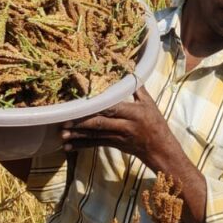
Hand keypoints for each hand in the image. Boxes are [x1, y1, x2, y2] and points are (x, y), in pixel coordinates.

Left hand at [63, 86, 209, 222]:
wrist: (160, 150)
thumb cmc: (156, 124)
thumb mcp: (150, 104)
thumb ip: (138, 89)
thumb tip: (130, 72)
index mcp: (134, 113)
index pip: (113, 108)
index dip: (97, 107)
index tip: (83, 104)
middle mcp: (125, 126)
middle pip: (101, 123)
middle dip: (82, 123)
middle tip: (65, 120)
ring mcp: (118, 137)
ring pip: (95, 135)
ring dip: (78, 135)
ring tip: (62, 133)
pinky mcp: (114, 145)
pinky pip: (96, 145)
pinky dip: (81, 145)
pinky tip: (68, 146)